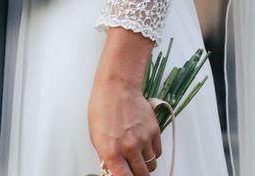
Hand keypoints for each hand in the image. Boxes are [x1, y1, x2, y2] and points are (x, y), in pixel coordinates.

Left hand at [89, 28, 161, 175]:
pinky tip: (145, 146)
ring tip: (138, 157)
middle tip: (134, 171)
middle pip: (142, 175)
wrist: (117, 87)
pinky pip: (157, 152)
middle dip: (138, 175)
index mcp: (111, 151)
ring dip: (145, 164)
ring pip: (151, 164)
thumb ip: (106, 156)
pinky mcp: (154, 131)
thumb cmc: (103, 107)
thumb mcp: (96, 136)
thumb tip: (112, 170)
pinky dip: (152, 153)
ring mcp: (144, 139)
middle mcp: (129, 147)